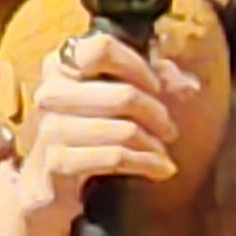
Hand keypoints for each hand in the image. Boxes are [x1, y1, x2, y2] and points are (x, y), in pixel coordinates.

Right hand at [6, 25, 193, 216]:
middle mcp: (51, 92)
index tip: (156, 87)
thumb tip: (187, 85)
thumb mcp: (114, 104)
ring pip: (125, 130)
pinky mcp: (57, 163)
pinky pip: (116, 158)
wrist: (48, 186)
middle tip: (169, 129)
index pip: (103, 48)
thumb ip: (152, 84)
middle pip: (124, 94)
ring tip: (163, 153)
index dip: (138, 67)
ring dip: (154, 145)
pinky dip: (147, 164)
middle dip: (157, 114)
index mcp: (61, 65)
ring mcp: (51, 128)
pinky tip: (160, 169)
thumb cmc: (87, 137)